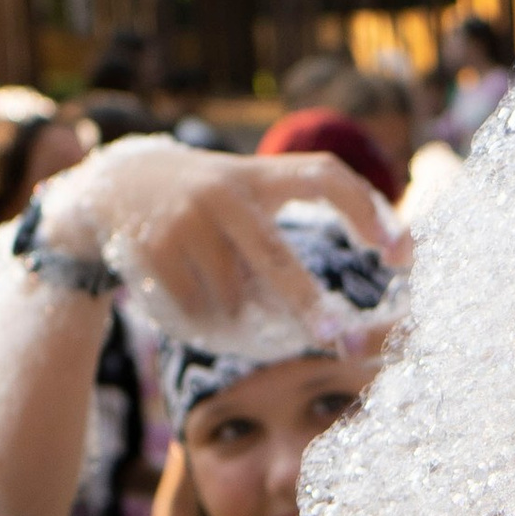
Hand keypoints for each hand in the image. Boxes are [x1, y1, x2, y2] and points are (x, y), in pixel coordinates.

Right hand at [40, 138, 403, 341]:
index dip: (367, 209)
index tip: (401, 252)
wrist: (113, 185)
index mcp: (259, 175)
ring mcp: (187, 218)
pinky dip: (205, 321)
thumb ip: (280, 239)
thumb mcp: (243, 197)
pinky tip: (195, 309)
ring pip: (233, 295)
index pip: (325, 176)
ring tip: (231, 313)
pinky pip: (196, 306)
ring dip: (240, 317)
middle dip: (306, 302)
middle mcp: (226, 192)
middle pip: (276, 256)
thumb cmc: (203, 204)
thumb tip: (331, 322)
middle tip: (333, 339)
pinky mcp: (155, 246)